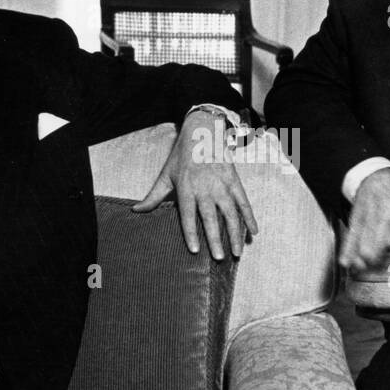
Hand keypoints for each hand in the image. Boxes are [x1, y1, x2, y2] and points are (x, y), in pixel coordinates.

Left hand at [132, 110, 257, 259]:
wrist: (202, 131)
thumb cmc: (182, 156)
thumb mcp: (165, 175)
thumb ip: (153, 196)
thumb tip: (135, 211)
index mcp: (186, 188)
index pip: (189, 215)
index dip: (191, 233)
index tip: (195, 250)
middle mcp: (205, 188)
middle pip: (211, 217)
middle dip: (216, 239)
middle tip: (219, 258)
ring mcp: (222, 184)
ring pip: (230, 213)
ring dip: (235, 233)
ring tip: (237, 252)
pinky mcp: (234, 180)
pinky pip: (244, 202)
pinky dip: (250, 217)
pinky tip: (253, 232)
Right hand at [340, 167, 389, 272]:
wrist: (378, 178)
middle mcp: (383, 215)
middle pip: (378, 235)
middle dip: (375, 249)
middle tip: (372, 263)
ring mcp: (368, 217)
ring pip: (363, 236)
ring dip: (359, 252)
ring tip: (358, 267)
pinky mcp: (356, 219)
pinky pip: (351, 235)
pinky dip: (347, 248)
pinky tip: (344, 261)